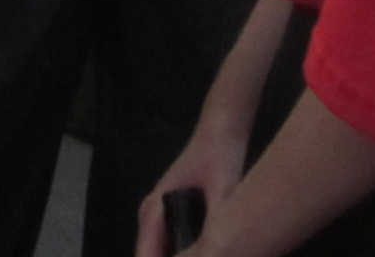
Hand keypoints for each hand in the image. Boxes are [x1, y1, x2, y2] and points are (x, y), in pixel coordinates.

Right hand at [139, 114, 249, 256]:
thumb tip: (215, 252)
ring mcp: (159, 216)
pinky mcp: (172, 216)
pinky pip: (171, 249)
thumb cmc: (219, 159)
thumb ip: (217, 230)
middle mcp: (150, 217)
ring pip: (161, 256)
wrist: (223, 130)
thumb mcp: (223, 196)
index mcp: (153, 213)